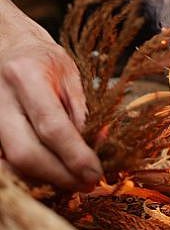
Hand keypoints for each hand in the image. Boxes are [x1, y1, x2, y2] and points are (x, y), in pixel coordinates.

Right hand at [0, 0, 101, 189]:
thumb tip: (100, 144)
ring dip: (45, 178)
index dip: (75, 155)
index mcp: (26, 77)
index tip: (95, 173)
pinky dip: (30, 172)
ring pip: (11, 162)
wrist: (6, 45)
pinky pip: (4, 161)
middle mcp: (0, 99)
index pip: (52, 127)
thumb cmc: (43, 59)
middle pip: (25, 152)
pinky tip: (52, 171)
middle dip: (59, 175)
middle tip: (86, 183)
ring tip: (73, 179)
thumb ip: (84, 110)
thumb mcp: (71, 74)